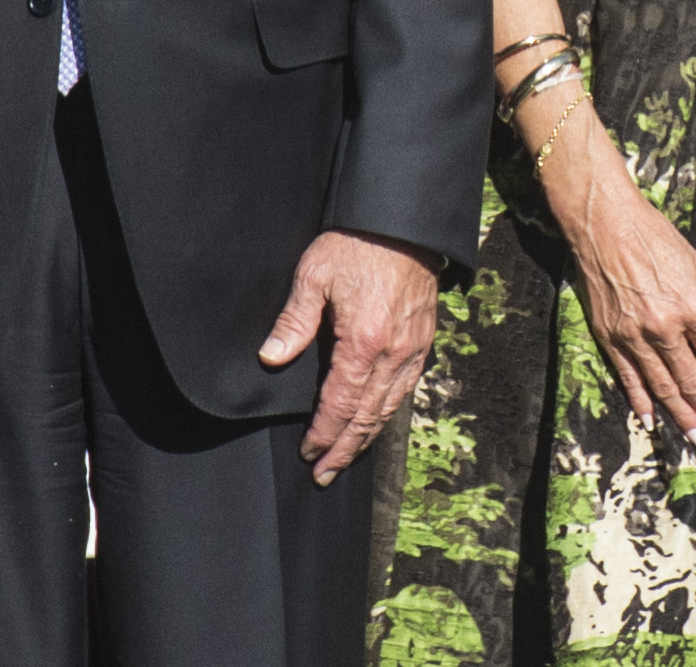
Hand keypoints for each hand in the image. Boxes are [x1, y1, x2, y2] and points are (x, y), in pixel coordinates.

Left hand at [259, 230, 440, 484]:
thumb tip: (271, 356)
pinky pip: (406, 388)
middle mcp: (393, 352)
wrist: (402, 222)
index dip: (324, 433)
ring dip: (366, 437)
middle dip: (344, 449)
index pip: (340, 404)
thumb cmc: (355, 244)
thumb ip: (294, 320)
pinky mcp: (424, 341)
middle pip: (367, 416)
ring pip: (389, 407)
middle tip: (324, 474)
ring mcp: (413, 349)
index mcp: (363, 340)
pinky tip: (376, 421)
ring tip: (346, 458)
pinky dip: (388, 412)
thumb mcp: (315, 274)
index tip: (308, 453)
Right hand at [561, 155, 695, 447]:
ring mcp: (635, 335)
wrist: (606, 223)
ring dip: (681, 416)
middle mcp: (667, 328)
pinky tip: (652, 419)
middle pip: (692, 383)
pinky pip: (629, 377)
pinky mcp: (610, 336)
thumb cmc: (656, 239)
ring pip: (662, 387)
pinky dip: (641, 400)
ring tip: (695, 438)